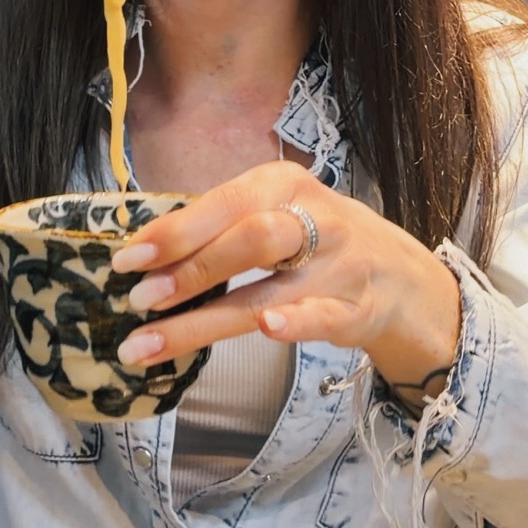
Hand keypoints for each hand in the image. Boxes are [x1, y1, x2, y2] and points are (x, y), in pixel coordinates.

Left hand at [109, 163, 461, 393]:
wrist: (400, 274)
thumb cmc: (317, 239)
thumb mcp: (274, 212)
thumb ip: (219, 226)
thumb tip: (144, 251)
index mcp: (284, 184)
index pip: (225, 204)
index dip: (174, 232)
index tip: (127, 259)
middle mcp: (316, 219)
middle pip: (251, 239)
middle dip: (191, 270)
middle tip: (138, 299)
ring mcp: (339, 267)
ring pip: (270, 292)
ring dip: (204, 321)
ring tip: (149, 343)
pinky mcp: (357, 311)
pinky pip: (322, 317)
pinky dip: (295, 324)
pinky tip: (267, 332)